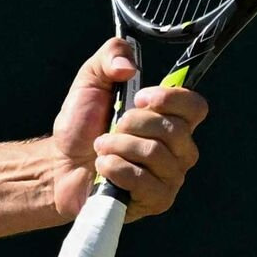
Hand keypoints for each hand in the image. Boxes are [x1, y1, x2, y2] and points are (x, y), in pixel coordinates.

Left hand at [45, 40, 207, 221]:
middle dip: (132, 124)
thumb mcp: (91, 80)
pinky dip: (116, 169)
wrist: (60, 164)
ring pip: (156, 154)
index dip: (171, 100)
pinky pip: (144, 181)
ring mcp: (170, 176)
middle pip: (174, 130)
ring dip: (118, 146)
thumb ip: (111, 56)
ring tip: (101, 148)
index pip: (196, 106)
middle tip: (110, 128)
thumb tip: (129, 66)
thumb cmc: (81, 125)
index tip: (139, 98)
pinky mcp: (157, 200)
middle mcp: (178, 148)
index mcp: (171, 118)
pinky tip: (103, 168)